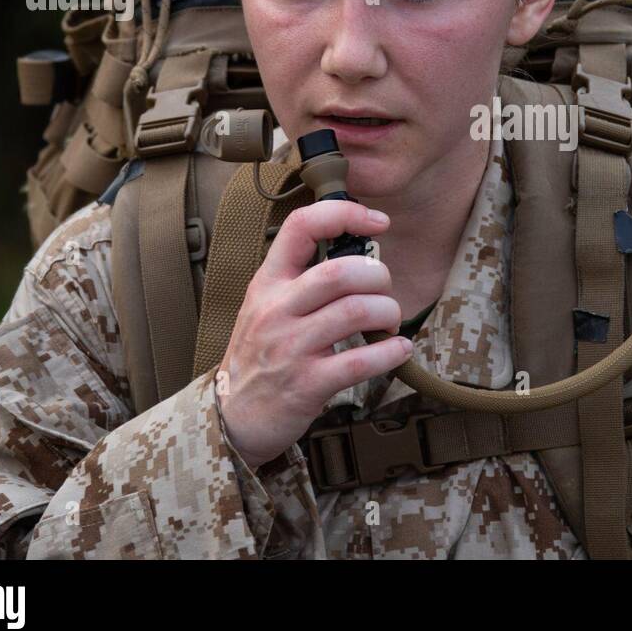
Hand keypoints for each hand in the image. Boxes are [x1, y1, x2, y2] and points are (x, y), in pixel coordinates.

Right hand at [216, 200, 409, 469]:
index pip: (301, 226)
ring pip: (356, 312)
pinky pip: (361, 361)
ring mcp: (291, 348)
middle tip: (385, 292)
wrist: (232, 417)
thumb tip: (358, 252)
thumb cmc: (260, 356)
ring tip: (390, 322)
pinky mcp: (307, 384)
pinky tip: (399, 350)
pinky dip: (391, 353)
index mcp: (268, 283)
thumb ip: (301, 279)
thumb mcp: (265, 306)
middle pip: (340, 272)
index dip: (345, 213)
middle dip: (379, 277)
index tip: (379, 221)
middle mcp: (277, 310)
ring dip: (388, 313)